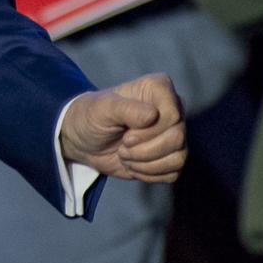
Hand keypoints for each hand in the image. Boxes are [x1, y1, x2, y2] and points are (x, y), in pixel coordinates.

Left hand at [59, 73, 187, 183]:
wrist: (85, 141)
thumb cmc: (92, 117)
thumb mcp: (102, 108)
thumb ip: (126, 109)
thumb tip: (152, 115)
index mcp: (158, 89)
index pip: (173, 114)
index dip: (149, 131)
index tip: (127, 132)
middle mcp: (172, 109)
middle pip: (177, 138)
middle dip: (144, 150)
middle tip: (123, 145)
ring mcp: (173, 133)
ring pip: (178, 158)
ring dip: (144, 163)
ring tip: (125, 153)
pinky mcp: (171, 155)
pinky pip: (173, 172)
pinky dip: (148, 173)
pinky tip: (133, 163)